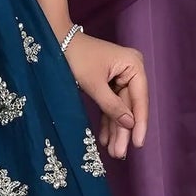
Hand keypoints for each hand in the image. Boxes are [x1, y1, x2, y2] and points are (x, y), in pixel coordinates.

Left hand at [64, 31, 148, 157]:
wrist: (56, 41)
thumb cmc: (75, 58)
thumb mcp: (94, 84)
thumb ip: (112, 106)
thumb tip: (130, 125)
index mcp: (134, 65)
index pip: (139, 99)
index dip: (139, 123)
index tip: (139, 144)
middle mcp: (132, 70)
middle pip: (129, 106)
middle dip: (124, 131)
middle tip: (120, 154)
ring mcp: (121, 77)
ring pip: (120, 109)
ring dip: (116, 130)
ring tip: (114, 152)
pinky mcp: (109, 83)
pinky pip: (111, 105)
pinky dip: (107, 121)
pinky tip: (106, 139)